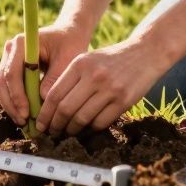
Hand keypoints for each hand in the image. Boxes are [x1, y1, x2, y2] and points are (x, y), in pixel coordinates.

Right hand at [0, 22, 91, 126]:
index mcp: (21, 43)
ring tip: (24, 123)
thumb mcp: (67, 59)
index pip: (12, 73)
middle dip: (11, 104)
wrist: (68, 34)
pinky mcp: (11, 68)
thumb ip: (54, 78)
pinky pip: (8, 88)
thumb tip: (42, 100)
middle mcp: (10, 50)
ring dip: (11, 106)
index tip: (26, 113)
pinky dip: (14, 102)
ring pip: (2, 87)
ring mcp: (8, 59)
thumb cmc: (69, 44)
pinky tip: (25, 116)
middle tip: (23, 122)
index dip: (17, 95)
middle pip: (2, 81)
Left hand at [35, 36, 171, 135]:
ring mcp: (110, 89)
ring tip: (67, 132)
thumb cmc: (110, 59)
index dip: (45, 113)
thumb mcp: (87, 60)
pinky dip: (90, 128)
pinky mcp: (124, 101)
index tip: (40, 123)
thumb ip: (70, 79)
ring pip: (82, 118)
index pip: (55, 94)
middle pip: (66, 109)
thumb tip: (50, 106)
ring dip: (72, 130)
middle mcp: (94, 76)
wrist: (145, 53)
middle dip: (55, 125)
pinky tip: (86, 128)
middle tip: (52, 132)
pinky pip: (100, 122)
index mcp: (80, 64)